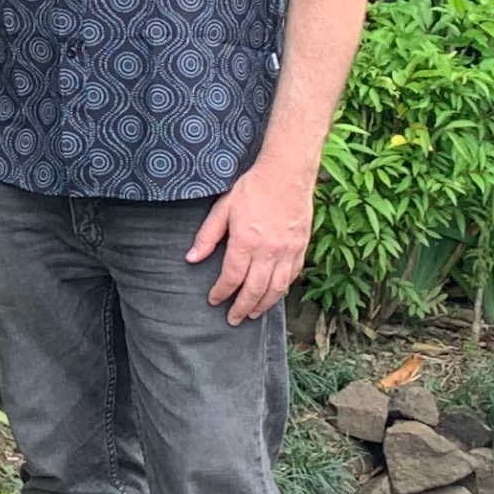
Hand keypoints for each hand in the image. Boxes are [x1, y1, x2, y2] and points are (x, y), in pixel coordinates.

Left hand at [189, 155, 317, 323]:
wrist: (287, 174)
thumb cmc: (252, 188)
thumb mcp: (223, 208)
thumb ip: (207, 236)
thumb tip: (191, 259)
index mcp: (246, 241)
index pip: (232, 276)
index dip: (222, 292)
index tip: (214, 301)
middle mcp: (269, 250)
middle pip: (255, 289)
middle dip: (242, 307)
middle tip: (233, 319)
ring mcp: (288, 250)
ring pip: (277, 287)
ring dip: (264, 304)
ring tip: (252, 313)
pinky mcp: (301, 247)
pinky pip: (293, 275)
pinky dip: (283, 289)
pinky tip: (274, 294)